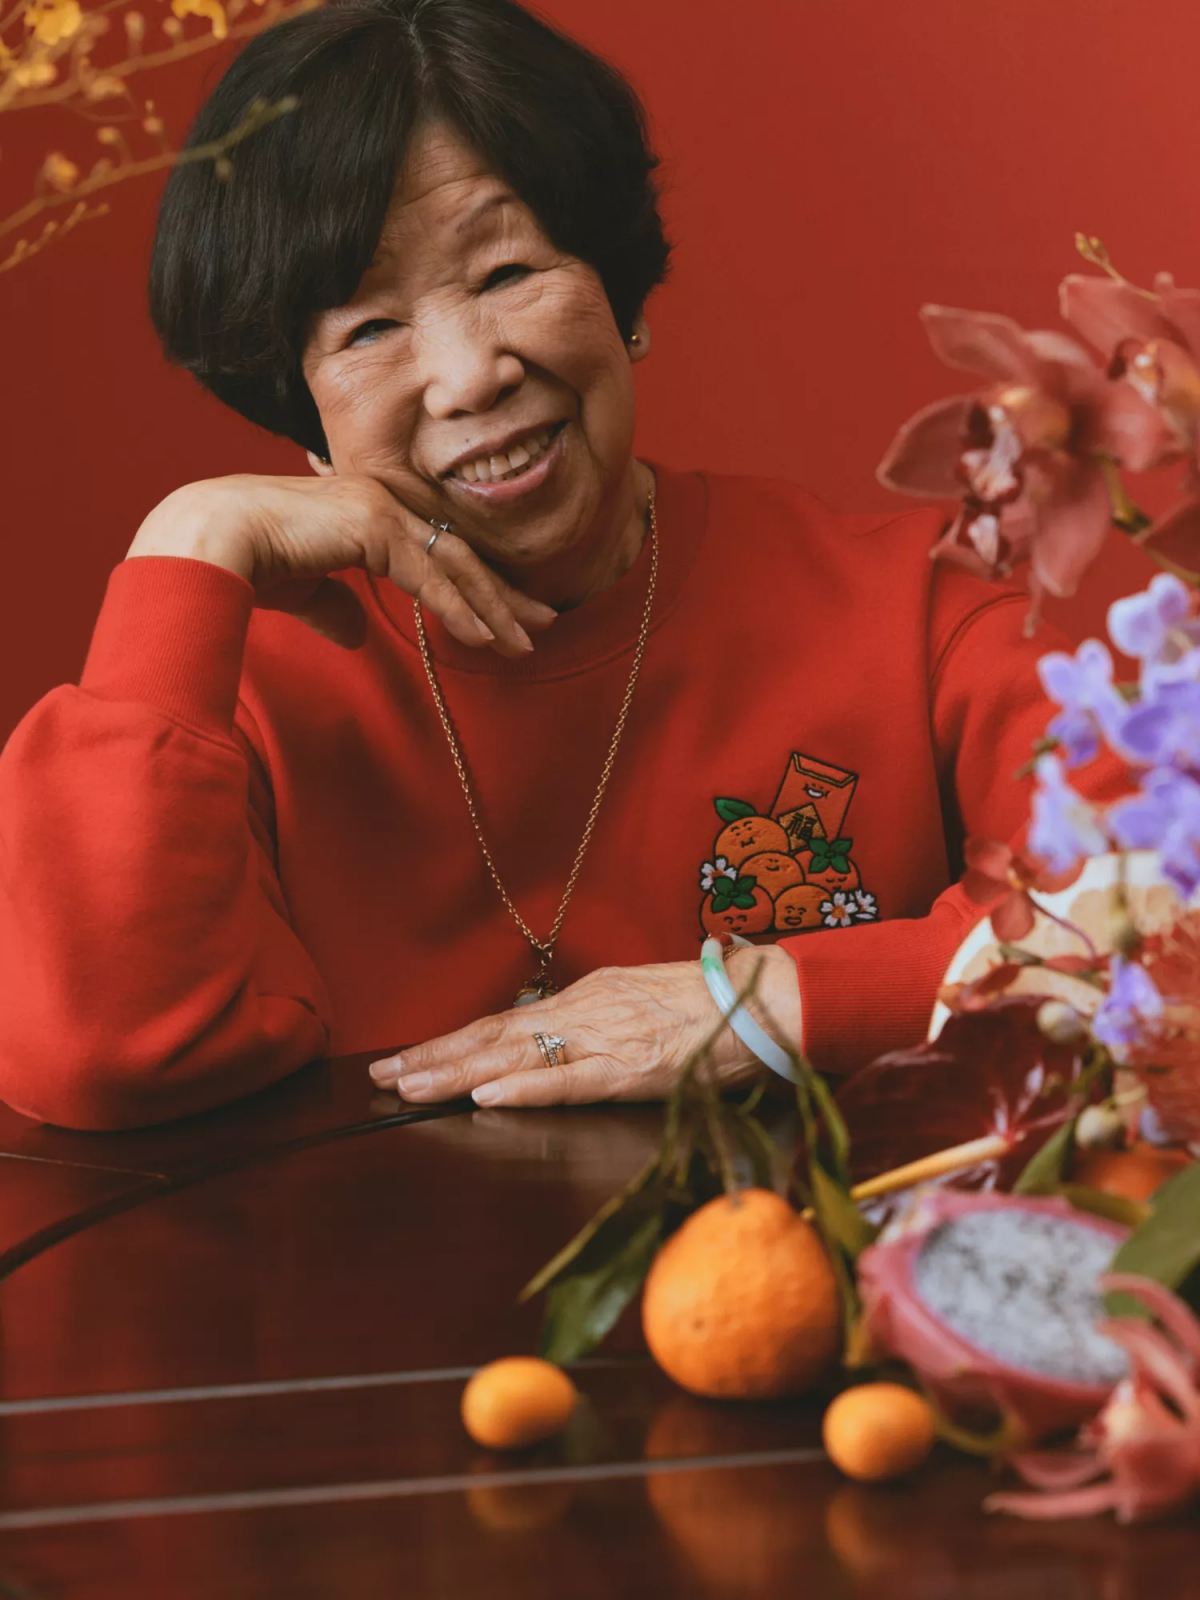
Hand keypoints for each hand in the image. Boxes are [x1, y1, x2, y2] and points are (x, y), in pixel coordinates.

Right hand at [127, 472, 555, 656]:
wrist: (207, 541)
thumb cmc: (243, 562)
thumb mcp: (301, 589)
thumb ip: (333, 605)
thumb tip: (356, 633)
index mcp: (366, 510)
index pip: (435, 551)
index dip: (474, 585)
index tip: (507, 616)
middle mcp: (381, 501)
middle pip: (458, 554)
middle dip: (503, 593)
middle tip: (544, 624)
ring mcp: (380, 508)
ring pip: (453, 564)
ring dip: (494, 606)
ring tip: (527, 641)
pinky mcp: (374, 527)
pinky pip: (429, 577)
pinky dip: (460, 608)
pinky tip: (486, 637)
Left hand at [368, 946, 801, 1106]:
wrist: (772, 999)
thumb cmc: (717, 1005)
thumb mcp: (645, 1002)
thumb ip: (601, 1019)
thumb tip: (559, 1039)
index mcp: (590, 997)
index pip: (506, 1022)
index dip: (453, 1042)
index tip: (408, 1059)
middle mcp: (587, 1011)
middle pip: (496, 1036)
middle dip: (435, 1058)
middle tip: (382, 1076)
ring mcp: (608, 1038)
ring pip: (518, 1056)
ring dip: (459, 1074)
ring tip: (410, 1088)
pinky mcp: (635, 1068)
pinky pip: (570, 1080)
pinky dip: (526, 1088)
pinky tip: (488, 1097)